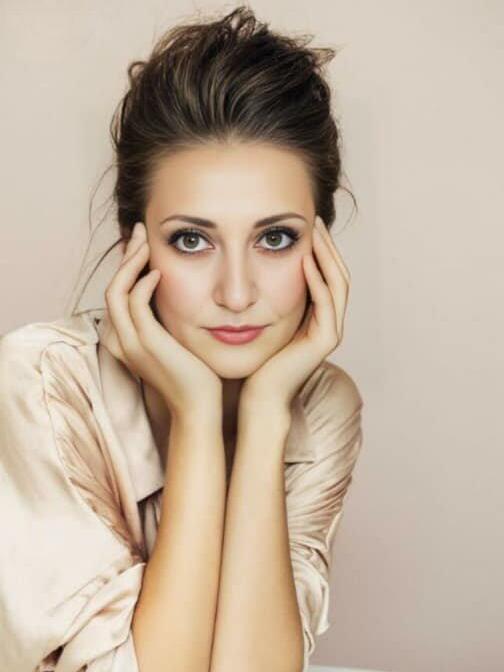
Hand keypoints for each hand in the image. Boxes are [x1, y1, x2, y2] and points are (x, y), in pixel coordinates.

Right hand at [102, 222, 221, 418]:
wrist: (200, 408)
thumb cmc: (197, 377)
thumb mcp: (179, 343)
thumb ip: (171, 322)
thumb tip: (184, 297)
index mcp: (127, 339)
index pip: (117, 294)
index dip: (126, 267)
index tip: (142, 246)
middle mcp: (123, 340)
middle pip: (111, 287)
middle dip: (125, 256)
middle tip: (139, 231)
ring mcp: (132, 343)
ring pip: (116, 291)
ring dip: (130, 262)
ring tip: (145, 242)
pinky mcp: (147, 344)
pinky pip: (134, 305)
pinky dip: (142, 284)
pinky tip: (158, 272)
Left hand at [240, 215, 349, 414]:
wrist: (259, 396)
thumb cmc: (255, 361)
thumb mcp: (262, 321)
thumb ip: (266, 297)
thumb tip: (251, 267)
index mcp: (317, 317)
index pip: (326, 274)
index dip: (320, 248)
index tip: (305, 224)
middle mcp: (329, 322)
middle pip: (338, 273)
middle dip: (327, 245)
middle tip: (315, 218)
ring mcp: (331, 331)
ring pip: (338, 284)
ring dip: (327, 256)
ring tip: (314, 231)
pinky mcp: (326, 340)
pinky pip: (327, 302)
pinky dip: (317, 280)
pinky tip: (305, 261)